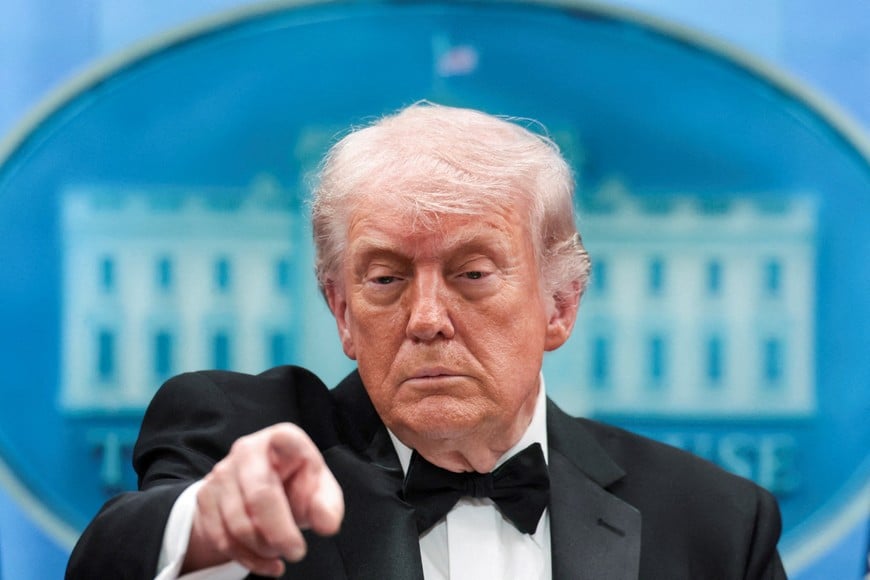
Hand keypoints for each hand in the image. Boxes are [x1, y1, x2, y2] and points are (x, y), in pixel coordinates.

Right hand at [183, 423, 343, 576]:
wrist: (262, 494)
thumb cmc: (297, 486)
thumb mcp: (321, 490)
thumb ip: (327, 505)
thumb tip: (326, 525)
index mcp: (281, 438)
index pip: (283, 448)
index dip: (294, 475)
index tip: (312, 520)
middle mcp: (246, 449)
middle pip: (259, 496)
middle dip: (279, 533)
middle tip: (297, 552)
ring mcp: (221, 472)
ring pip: (237, 523)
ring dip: (263, 548)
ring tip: (281, 552)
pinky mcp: (204, 497)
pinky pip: (221, 538)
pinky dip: (247, 558)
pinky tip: (267, 563)